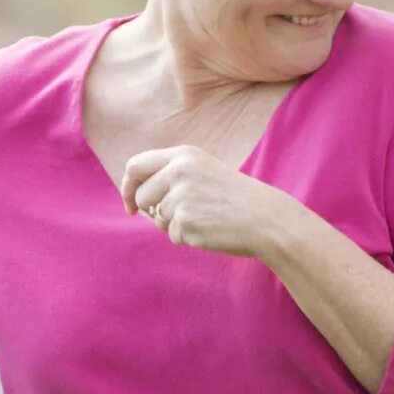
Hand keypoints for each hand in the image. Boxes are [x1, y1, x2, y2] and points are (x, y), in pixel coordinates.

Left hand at [120, 145, 306, 258]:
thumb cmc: (235, 198)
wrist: (265, 218)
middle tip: (177, 217)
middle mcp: (178, 171)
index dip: (128, 187)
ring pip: (157, 219)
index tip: (131, 204)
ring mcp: (181, 196)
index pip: (136, 165)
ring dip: (175, 225)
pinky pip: (173, 236)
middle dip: (150, 210)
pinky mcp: (185, 221)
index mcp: (183, 155)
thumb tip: (137, 198)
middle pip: (140, 195)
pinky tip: (210, 229)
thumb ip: (172, 177)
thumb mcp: (203, 172)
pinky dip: (188, 237)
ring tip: (206, 218)